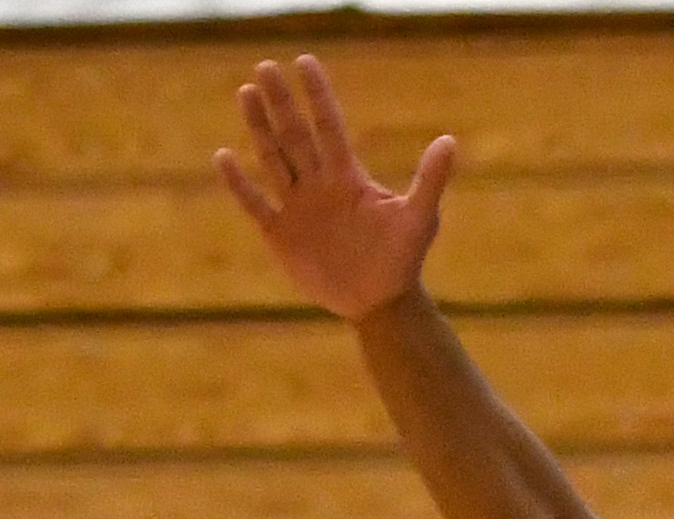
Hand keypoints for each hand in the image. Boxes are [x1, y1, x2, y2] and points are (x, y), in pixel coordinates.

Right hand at [217, 54, 457, 324]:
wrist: (380, 303)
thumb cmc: (402, 259)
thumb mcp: (419, 218)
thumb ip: (430, 180)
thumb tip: (450, 141)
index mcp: (348, 176)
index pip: (329, 126)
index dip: (318, 95)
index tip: (305, 61)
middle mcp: (319, 184)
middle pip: (295, 135)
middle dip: (280, 103)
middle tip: (264, 67)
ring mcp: (297, 207)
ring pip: (273, 159)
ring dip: (259, 128)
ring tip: (245, 92)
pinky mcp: (280, 234)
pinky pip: (255, 203)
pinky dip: (239, 183)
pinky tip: (223, 156)